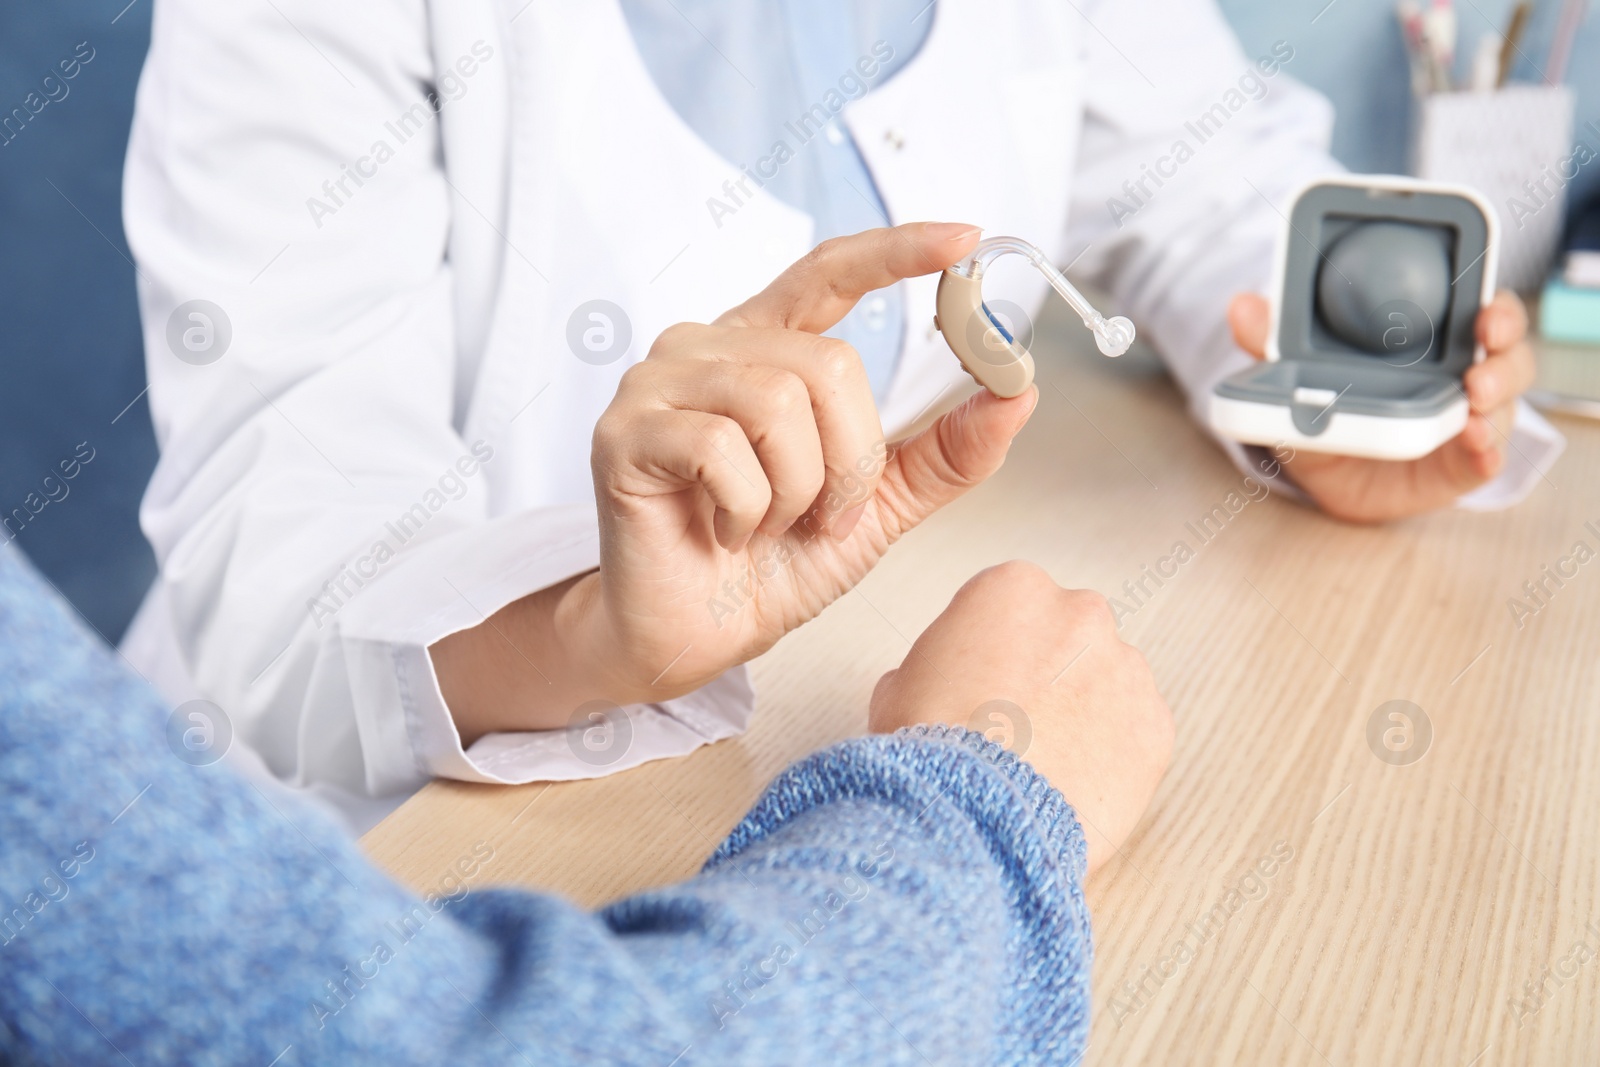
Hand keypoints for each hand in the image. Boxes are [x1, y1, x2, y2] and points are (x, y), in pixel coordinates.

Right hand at [435, 223, 1038, 740]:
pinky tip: (724, 533)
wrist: (696, 638)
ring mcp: (657, 384)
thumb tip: (1019, 390)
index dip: (896, 251)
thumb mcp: (880, 505)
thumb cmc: (771, 566)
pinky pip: (720, 448)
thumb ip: (945, 450)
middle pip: (827, 361)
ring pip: (777, 401)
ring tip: (768, 526)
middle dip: (851, 460)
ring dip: (799, 489)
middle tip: (824, 517)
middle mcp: (706, 347)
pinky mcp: (623, 432)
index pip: (829, 272)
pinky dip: (744, 508)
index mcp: (764, 347)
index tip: (964, 241)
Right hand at [868, 561, 1172, 875]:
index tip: (982, 683)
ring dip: (1083, 711)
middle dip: (1048, 672)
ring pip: (1107, 682)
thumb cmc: (934, 748)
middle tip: (1014, 723)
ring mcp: (1126, 669)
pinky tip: (1073, 783)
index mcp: (1014, 588)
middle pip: (1067, 636)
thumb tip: (947, 682)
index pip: (1009, 606)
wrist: (977, 813)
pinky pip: (1135, 732)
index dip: (991, 650)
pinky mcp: (1156, 725)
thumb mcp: (899, 686)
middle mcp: (1081, 614)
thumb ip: (939, 664)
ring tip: (1044, 762)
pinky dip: (1112, 754)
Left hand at [1227, 290, 1535, 522]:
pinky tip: (1478, 446)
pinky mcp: (1461, 465)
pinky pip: (1486, 458)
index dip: (1496, 307)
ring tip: (1475, 400)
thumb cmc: (1327, 408)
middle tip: (1483, 353)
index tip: (1485, 307)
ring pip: (1504, 405)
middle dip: (1504, 350)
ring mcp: (1469, 421)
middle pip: (1507, 354)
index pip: (1484, 312)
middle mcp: (1464, 375)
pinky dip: (1488, 450)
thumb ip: (1271, 341)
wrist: (1323, 476)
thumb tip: (1242, 305)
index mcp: (1438, 341)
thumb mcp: (1295, 375)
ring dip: (1497, 399)